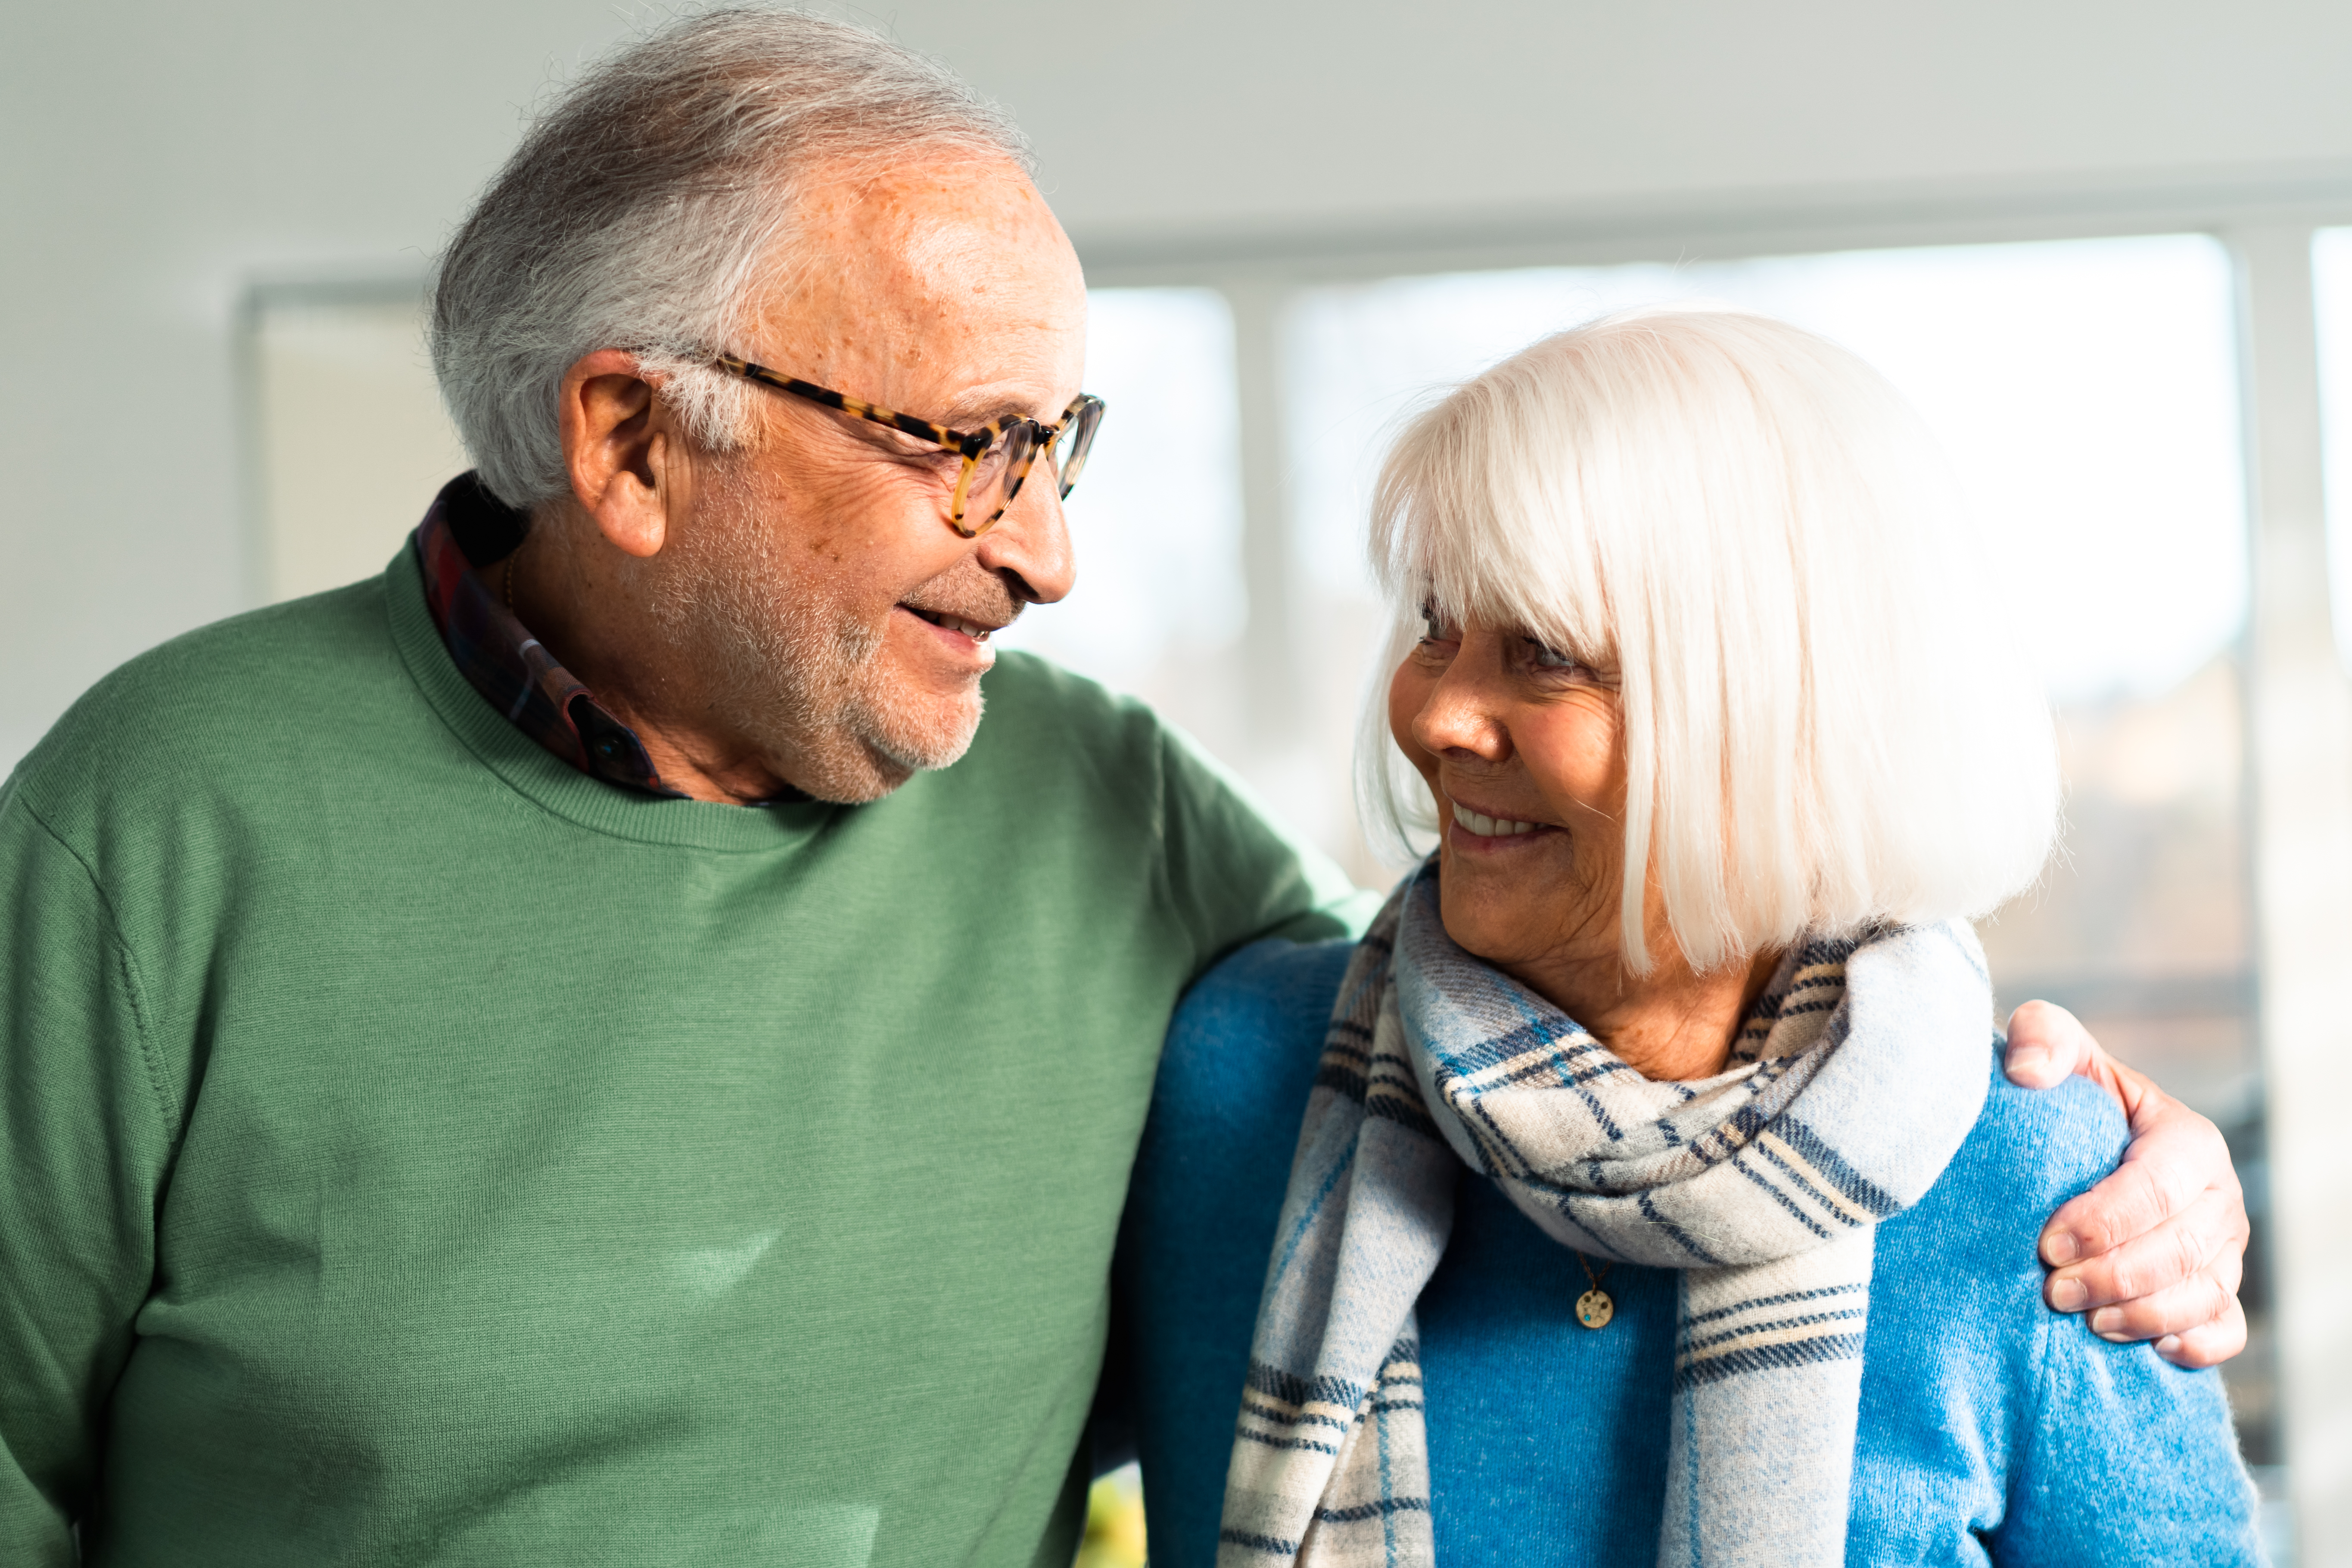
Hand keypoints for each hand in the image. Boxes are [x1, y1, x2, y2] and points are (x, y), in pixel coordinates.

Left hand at [2001, 1000, 2247, 1368]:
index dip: (2106, 1220)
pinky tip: (2152, 1351)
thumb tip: (2026, 1071)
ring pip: (2204, 1293)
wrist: (2072, 1144)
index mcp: (2186, 1140)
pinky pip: (2225, 1328)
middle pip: (2183, 1248)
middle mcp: (2215, 1196)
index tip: (2047, 1242)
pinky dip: (2196, 1345)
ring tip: (2085, 1320)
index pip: (2159, 1186)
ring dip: (2144, 1314)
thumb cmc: (2066, 1098)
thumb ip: (2042, 1038)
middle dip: (2117, 1275)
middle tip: (2053, 1289)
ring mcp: (2223, 1248)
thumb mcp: (2053, 1050)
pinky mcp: (2216, 1290)